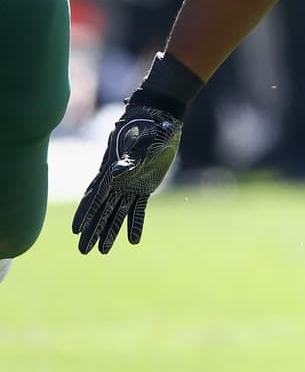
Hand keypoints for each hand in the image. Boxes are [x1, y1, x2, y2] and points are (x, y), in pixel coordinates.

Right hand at [72, 102, 182, 253]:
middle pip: (101, 210)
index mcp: (111, 171)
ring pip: (116, 213)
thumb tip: (116, 173)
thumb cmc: (147, 128)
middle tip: (84, 251)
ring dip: (109, 231)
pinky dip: (135, 224)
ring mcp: (129, 185)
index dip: (85, 214)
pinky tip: (133, 241)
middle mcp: (116, 181)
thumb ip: (130, 160)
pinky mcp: (144, 188)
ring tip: (103, 251)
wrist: (160, 120)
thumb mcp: (140, 143)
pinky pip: (137, 209)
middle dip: (93, 230)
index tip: (77, 230)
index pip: (94, 197)